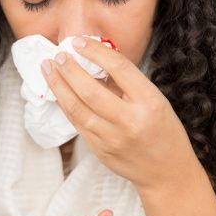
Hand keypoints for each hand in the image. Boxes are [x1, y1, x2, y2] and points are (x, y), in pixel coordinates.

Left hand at [41, 35, 197, 191]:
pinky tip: (58, 91)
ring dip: (59, 86)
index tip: (79, 42)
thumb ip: (128, 84)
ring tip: (49, 69)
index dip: (95, 51)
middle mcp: (130, 121)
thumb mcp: (156, 101)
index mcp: (149, 102)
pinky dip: (65, 104)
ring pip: (77, 108)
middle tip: (58, 54)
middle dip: (69, 69)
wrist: (166, 173)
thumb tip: (95, 60)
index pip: (119, 68)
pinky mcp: (100, 151)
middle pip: (91, 90)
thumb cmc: (164, 132)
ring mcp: (112, 138)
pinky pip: (77, 123)